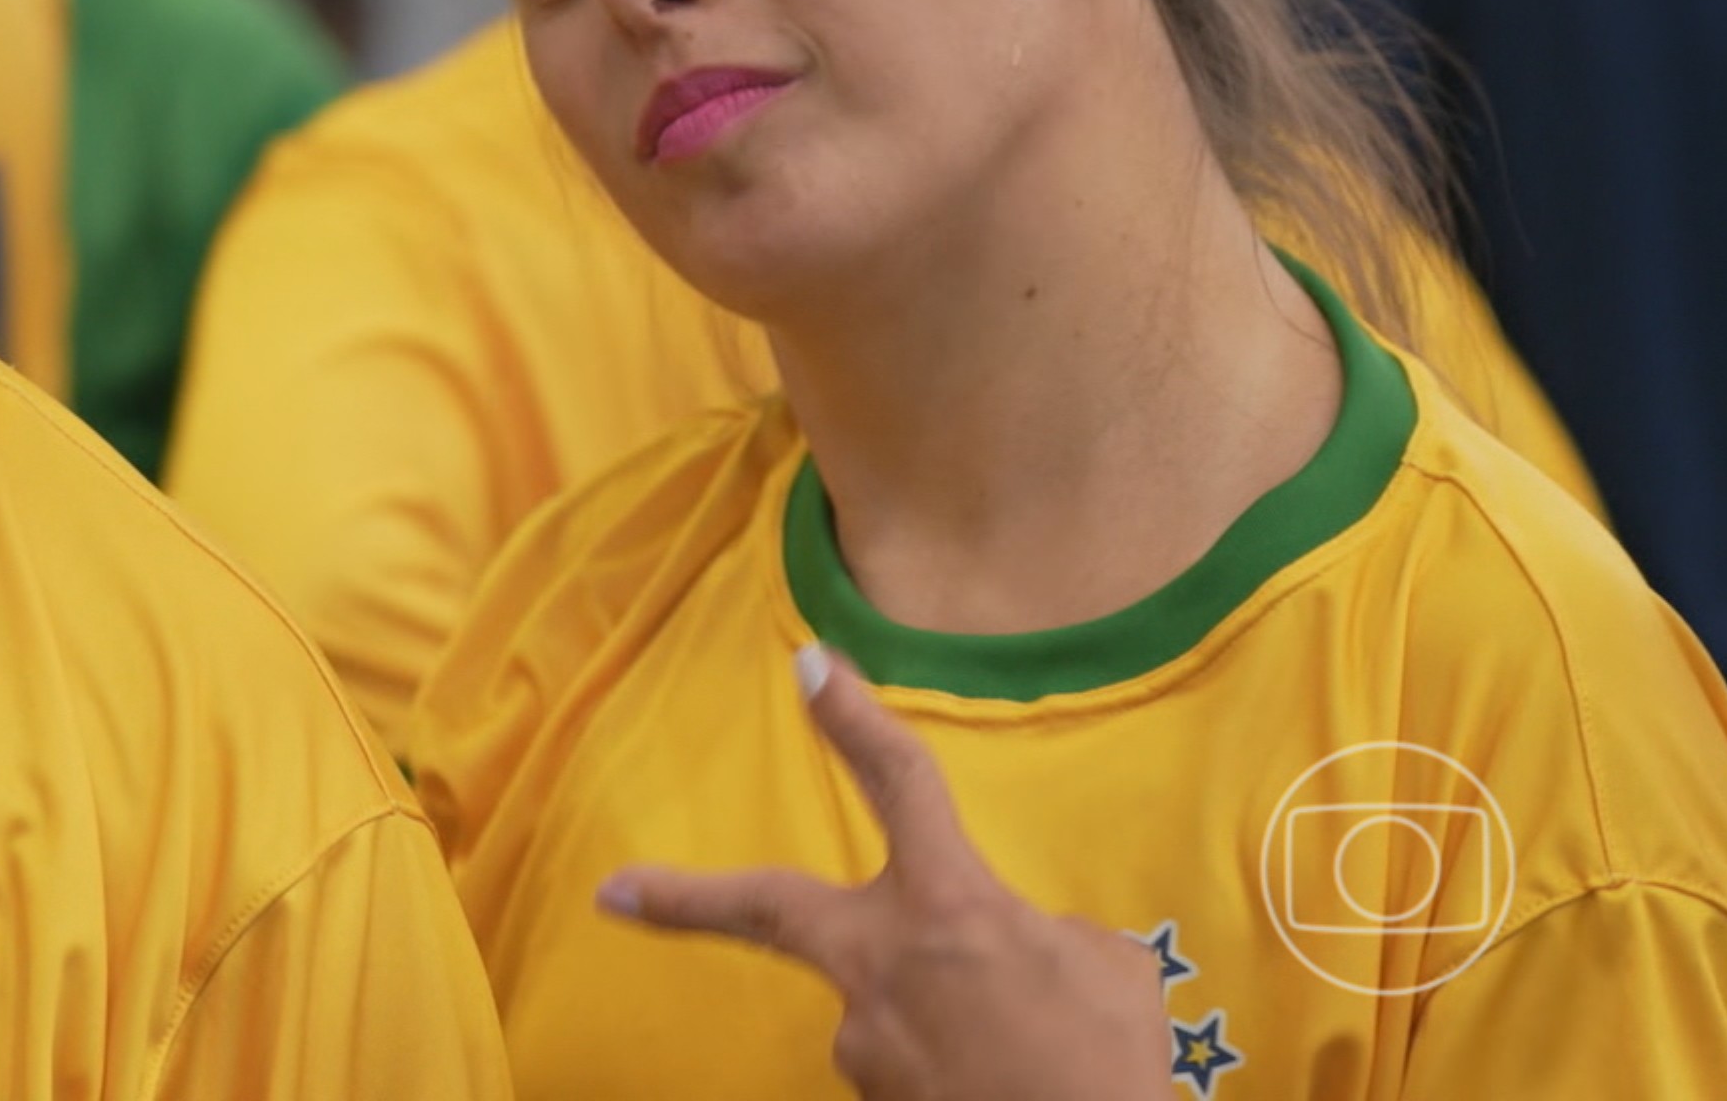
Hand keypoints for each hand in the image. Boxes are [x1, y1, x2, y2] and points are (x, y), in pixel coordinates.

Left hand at [599, 644, 1166, 1100]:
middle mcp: (884, 966)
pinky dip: (954, 1073)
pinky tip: (1002, 1089)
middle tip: (616, 890)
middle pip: (769, 909)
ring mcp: (865, 1042)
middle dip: (684, 899)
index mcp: (951, 907)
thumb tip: (1012, 949)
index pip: (901, 785)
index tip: (810, 667)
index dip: (856, 720)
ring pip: (888, 1009)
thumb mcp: (1103, 969)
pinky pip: (910, 1067)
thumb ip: (1039, 934)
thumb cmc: (1110, 1067)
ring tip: (1021, 1063)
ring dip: (946, 1028)